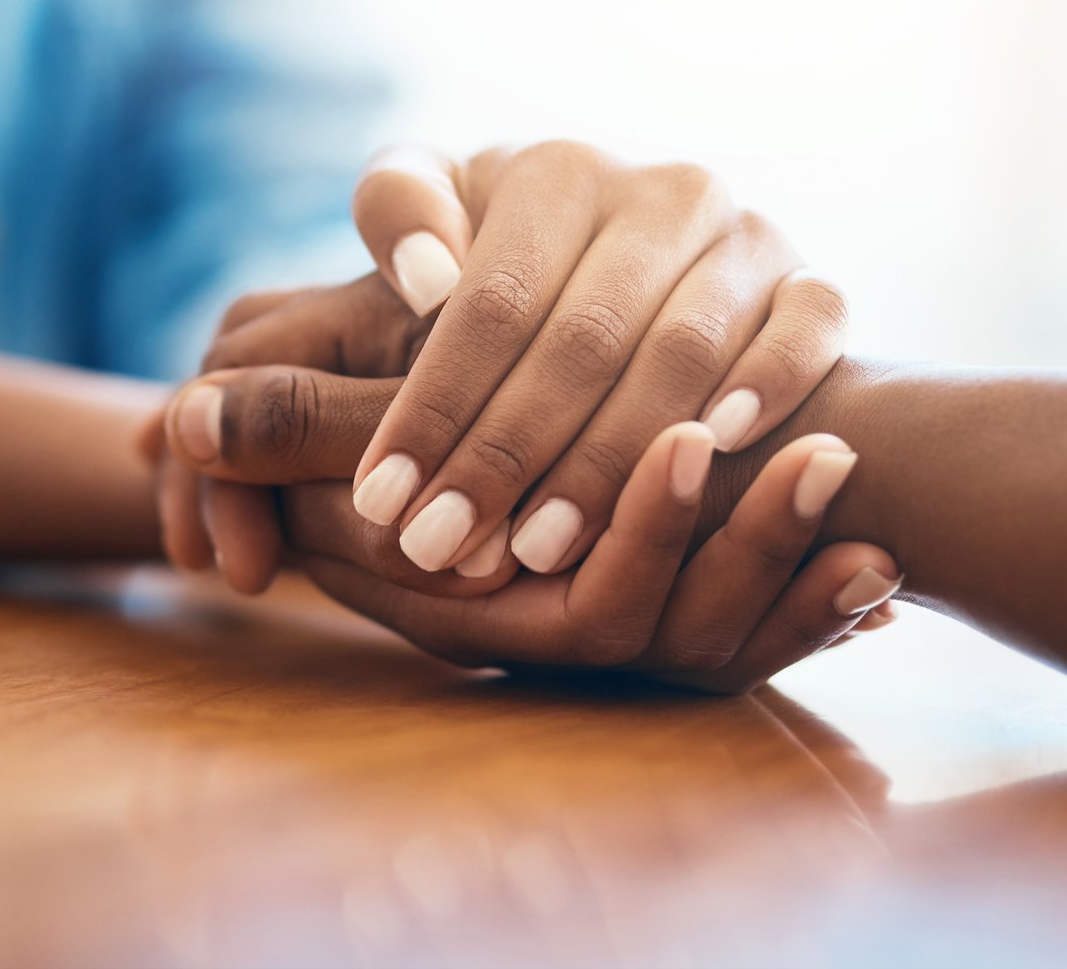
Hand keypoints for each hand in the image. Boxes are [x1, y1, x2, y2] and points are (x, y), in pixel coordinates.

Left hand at [190, 142, 850, 579]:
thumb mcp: (416, 289)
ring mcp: (741, 230)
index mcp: (542, 172)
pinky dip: (759, 388)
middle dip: (503, 453)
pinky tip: (704, 456)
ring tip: (540, 550)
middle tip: (442, 553)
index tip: (379, 500)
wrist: (673, 296)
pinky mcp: (809, 279)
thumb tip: (194, 413)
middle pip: (575, 332)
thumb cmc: (515, 300)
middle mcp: (650, 184)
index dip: (429, 405)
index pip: (480, 297)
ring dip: (614, 453)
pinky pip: (801, 329)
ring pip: (681, 344)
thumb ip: (315, 345)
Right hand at [287, 421, 899, 690]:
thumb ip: (287, 429)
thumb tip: (183, 418)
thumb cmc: (355, 457)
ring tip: (873, 521)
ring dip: (794, 576)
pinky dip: (814, 614)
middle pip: (676, 636)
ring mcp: (613, 645)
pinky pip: (754, 643)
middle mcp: (554, 642)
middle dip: (757, 552)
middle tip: (831, 460)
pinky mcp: (664, 627)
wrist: (386, 505)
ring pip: (722, 647)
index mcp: (481, 615)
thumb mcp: (324, 438)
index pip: (590, 607)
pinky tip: (882, 578)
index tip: (705, 442)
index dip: (647, 531)